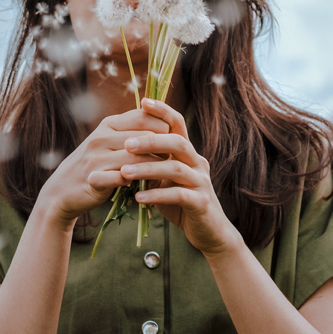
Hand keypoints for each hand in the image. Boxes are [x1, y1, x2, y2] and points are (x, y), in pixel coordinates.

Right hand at [37, 108, 169, 228]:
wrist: (61, 191)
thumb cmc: (94, 164)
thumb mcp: (110, 141)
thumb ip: (131, 131)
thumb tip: (165, 121)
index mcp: (108, 124)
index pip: (143, 116)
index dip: (163, 127)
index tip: (173, 140)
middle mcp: (102, 137)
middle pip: (143, 136)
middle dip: (162, 148)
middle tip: (174, 158)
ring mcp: (96, 157)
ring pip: (136, 158)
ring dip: (153, 167)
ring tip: (164, 173)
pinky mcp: (94, 178)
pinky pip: (122, 178)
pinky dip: (136, 182)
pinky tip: (144, 187)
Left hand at [120, 99, 239, 257]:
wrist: (208, 232)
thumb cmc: (181, 203)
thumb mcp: (164, 180)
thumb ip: (152, 164)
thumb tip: (125, 147)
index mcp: (188, 153)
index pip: (178, 124)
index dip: (163, 111)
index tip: (143, 102)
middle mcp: (197, 163)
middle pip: (177, 142)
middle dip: (150, 141)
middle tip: (127, 144)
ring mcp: (201, 182)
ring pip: (176, 168)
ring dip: (148, 169)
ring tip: (124, 172)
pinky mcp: (201, 203)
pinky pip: (178, 195)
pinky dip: (156, 195)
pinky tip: (138, 197)